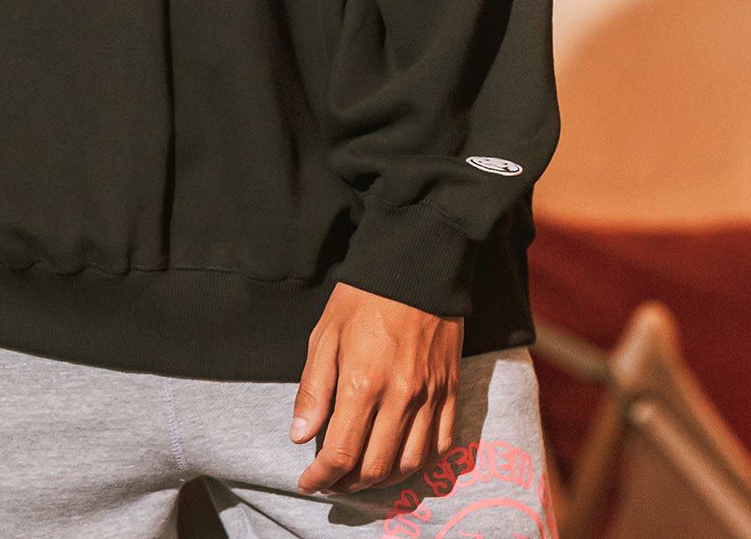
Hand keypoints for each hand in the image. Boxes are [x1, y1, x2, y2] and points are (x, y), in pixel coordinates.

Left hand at [289, 283, 461, 493]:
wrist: (415, 267)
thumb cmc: (363, 299)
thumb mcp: (325, 335)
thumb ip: (313, 390)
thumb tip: (300, 438)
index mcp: (362, 382)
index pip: (341, 452)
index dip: (320, 477)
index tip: (307, 482)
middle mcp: (399, 397)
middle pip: (375, 468)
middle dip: (348, 484)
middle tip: (331, 481)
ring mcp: (429, 397)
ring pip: (408, 464)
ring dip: (382, 480)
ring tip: (361, 475)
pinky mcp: (451, 391)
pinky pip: (440, 445)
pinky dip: (418, 463)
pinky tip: (399, 460)